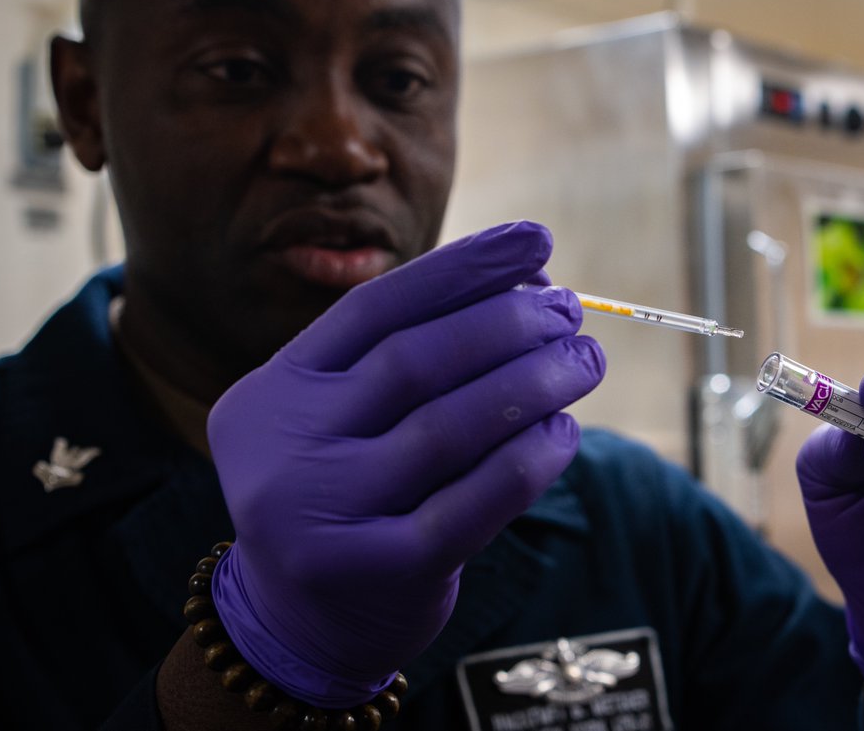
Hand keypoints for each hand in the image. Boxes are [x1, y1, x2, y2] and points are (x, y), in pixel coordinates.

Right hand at [206, 221, 604, 706]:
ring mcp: (326, 513)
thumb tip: (528, 282)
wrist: (298, 622)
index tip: (539, 240)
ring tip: (585, 360)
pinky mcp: (380, 572)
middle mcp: (289, 445)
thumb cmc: (345, 491)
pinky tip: (565, 433)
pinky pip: (474, 504)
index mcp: (278, 388)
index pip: (378, 306)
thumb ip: (408, 355)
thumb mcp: (342, 416)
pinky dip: (529, 461)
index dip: (465, 266)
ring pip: (449, 428)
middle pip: (415, 361)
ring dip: (533, 383)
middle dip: (507, 324)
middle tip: (569, 311)